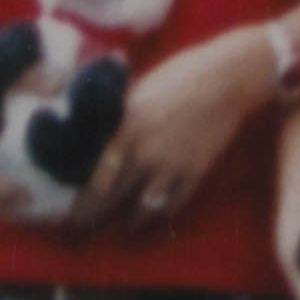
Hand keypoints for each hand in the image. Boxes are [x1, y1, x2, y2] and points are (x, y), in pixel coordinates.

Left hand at [89, 40, 270, 240]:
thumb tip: (100, 128)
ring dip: (133, 220)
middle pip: (114, 197)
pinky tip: (159, 212)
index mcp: (124, 130)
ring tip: (126, 225)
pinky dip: (165, 212)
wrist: (227, 78)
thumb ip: (119, 114)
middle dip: (97, 215)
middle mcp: (144, 154)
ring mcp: (171, 166)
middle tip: (86, 225)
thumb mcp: (138, 89)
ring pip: (145, 207)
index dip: (82, 200)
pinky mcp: (196, 172)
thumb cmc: (180, 74)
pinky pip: (176, 203)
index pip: (95, 177)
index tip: (72, 211)